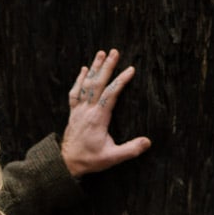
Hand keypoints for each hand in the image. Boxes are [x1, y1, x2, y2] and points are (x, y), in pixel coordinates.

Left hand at [60, 48, 150, 176]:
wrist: (65, 163)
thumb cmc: (89, 160)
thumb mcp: (111, 158)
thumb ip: (130, 150)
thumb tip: (148, 142)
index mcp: (98, 118)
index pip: (111, 94)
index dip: (121, 81)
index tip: (130, 70)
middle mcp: (87, 111)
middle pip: (97, 83)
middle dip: (107, 67)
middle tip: (114, 52)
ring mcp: (78, 110)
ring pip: (85, 84)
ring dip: (93, 68)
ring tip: (101, 53)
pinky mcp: (73, 113)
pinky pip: (75, 92)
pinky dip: (79, 80)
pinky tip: (83, 70)